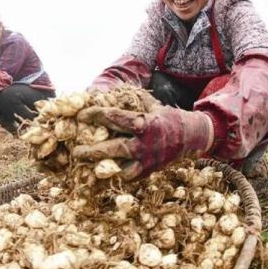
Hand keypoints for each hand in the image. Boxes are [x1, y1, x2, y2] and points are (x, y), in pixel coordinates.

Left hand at [72, 91, 213, 180]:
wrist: (192, 137)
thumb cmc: (166, 117)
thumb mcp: (151, 104)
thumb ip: (131, 99)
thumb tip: (107, 91)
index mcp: (144, 122)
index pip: (115, 118)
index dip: (96, 115)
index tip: (81, 115)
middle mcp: (145, 143)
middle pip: (114, 148)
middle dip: (93, 150)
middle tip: (75, 150)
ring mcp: (147, 160)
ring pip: (120, 168)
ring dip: (102, 168)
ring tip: (86, 167)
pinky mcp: (148, 172)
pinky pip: (128, 177)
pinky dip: (115, 176)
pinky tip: (100, 174)